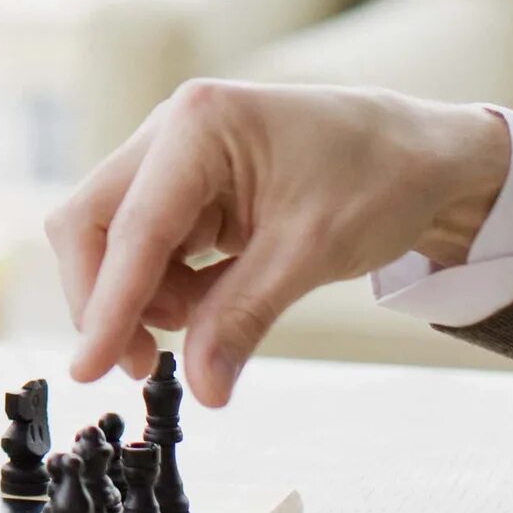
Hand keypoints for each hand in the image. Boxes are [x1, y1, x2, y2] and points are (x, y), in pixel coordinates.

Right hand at [47, 81, 512, 406]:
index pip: (133, 227)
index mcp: (199, 125)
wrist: (425, 155)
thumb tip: (202, 388)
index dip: (107, 304)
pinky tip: (205, 310)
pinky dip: (165, 287)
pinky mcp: (187, 185)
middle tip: (138, 365)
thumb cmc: (380, 177)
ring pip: (114, 238)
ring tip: (200, 329)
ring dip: (139, 296)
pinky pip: (149, 244)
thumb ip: (243, 318)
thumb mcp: (312, 254)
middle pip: (94, 222)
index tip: (87, 368)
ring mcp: (175, 155)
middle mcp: (173, 130)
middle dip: (107, 298)